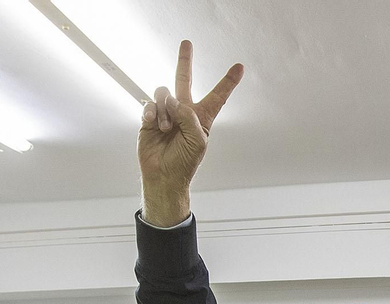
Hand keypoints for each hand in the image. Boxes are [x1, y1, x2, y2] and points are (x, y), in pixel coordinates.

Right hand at [139, 41, 244, 226]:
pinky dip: (153, 113)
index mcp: (202, 118)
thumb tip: (173, 100)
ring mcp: (166, 113)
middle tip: (186, 43)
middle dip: (185, 62)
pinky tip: (155, 125)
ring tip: (166, 128)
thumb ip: (190, 117)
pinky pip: (150, 104)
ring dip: (166, 111)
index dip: (228, 82)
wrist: (164, 175)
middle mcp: (184, 112)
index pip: (217, 96)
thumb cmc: (185, 162)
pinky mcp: (149, 117)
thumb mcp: (198, 140)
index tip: (239, 67)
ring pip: (165, 93)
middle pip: (184, 81)